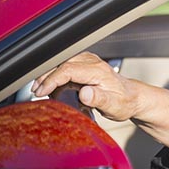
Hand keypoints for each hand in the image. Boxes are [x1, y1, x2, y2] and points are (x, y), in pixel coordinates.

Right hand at [33, 51, 168, 152]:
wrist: (133, 98)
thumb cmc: (124, 102)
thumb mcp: (113, 106)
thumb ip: (99, 99)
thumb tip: (85, 93)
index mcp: (98, 71)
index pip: (68, 70)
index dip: (52, 80)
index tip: (41, 91)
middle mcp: (93, 63)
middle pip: (62, 64)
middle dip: (46, 76)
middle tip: (35, 91)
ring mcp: (89, 62)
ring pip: (62, 63)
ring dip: (48, 74)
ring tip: (38, 88)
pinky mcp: (86, 65)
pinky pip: (66, 65)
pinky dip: (55, 73)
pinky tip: (49, 83)